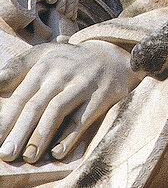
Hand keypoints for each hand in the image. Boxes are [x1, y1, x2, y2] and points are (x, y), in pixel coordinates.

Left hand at [0, 40, 140, 162]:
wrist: (112, 56)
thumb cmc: (68, 61)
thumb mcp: (43, 55)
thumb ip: (16, 68)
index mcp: (44, 65)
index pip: (21, 96)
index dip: (7, 119)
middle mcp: (62, 74)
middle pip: (36, 106)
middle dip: (19, 132)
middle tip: (6, 154)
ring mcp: (83, 84)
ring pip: (57, 112)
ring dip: (41, 137)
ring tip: (28, 157)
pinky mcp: (101, 96)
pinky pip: (82, 119)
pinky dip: (69, 137)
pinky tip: (56, 152)